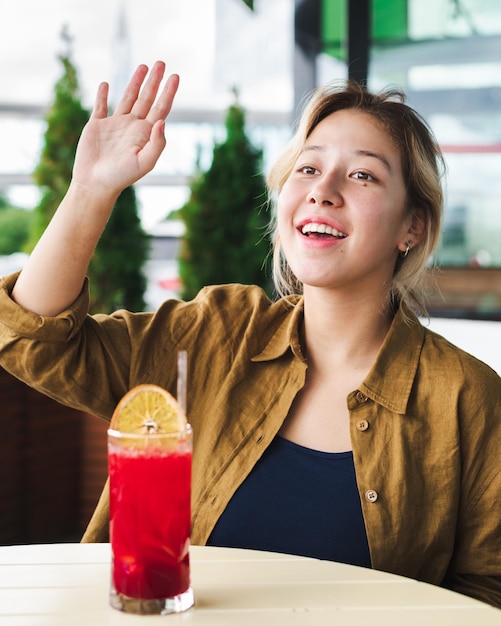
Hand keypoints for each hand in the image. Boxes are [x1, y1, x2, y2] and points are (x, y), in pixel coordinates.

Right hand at [72, 61, 178, 198]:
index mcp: (145, 134)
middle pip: (146, 99)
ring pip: (127, 98)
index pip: (161, 109)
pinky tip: (106, 84)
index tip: (175, 77)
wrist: (96, 184)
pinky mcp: (96, 126)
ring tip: (143, 66)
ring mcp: (114, 125)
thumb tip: (163, 121)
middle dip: (154, 81)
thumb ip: (157, 143)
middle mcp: (132, 127)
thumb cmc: (121, 177)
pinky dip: (103, 95)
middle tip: (161, 63)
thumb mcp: (144, 162)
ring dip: (134, 82)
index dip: (168, 93)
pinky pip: (100, 107)